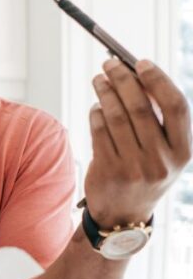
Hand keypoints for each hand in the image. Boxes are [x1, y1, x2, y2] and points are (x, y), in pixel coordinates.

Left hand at [85, 59, 190, 227]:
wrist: (124, 216)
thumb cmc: (145, 172)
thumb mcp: (164, 153)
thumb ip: (159, 120)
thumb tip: (137, 76)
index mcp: (183, 152)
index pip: (177, 107)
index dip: (159, 80)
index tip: (141, 62)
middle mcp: (161, 160)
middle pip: (141, 107)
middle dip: (124, 79)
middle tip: (110, 63)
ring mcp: (134, 167)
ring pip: (116, 117)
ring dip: (105, 92)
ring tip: (98, 79)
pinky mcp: (108, 172)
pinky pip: (99, 132)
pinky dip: (96, 113)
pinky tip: (96, 105)